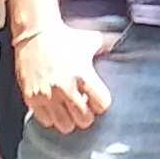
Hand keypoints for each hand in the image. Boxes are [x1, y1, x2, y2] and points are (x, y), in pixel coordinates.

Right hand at [18, 17, 114, 133]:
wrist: (35, 32)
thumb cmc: (66, 37)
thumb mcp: (91, 39)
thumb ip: (110, 44)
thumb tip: (128, 41)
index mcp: (83, 75)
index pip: (102, 105)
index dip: (101, 103)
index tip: (96, 98)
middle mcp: (65, 87)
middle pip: (84, 120)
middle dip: (86, 115)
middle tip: (82, 107)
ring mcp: (47, 94)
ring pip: (65, 126)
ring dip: (68, 120)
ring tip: (67, 109)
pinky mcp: (32, 97)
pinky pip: (45, 121)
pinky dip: (50, 117)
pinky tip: (52, 106)